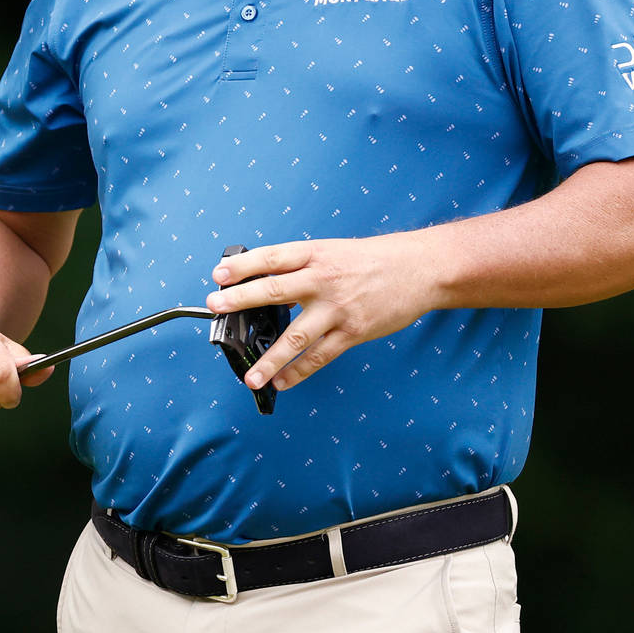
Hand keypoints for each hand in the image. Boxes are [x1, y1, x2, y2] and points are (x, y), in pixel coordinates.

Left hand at [207, 234, 442, 393]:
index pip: (272, 258)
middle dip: (242, 300)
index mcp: (315, 255)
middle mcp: (324, 280)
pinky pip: (321, 356)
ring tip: (250, 377)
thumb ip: (298, 266)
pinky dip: (299, 371)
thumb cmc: (370, 260)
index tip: (218, 274)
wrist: (418, 269)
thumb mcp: (331, 251)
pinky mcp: (353, 332)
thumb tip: (258, 281)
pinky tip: (282, 381)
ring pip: (297, 337)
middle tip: (216, 307)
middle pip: (276, 291)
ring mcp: (338, 309)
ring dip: (270, 359)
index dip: (243, 266)